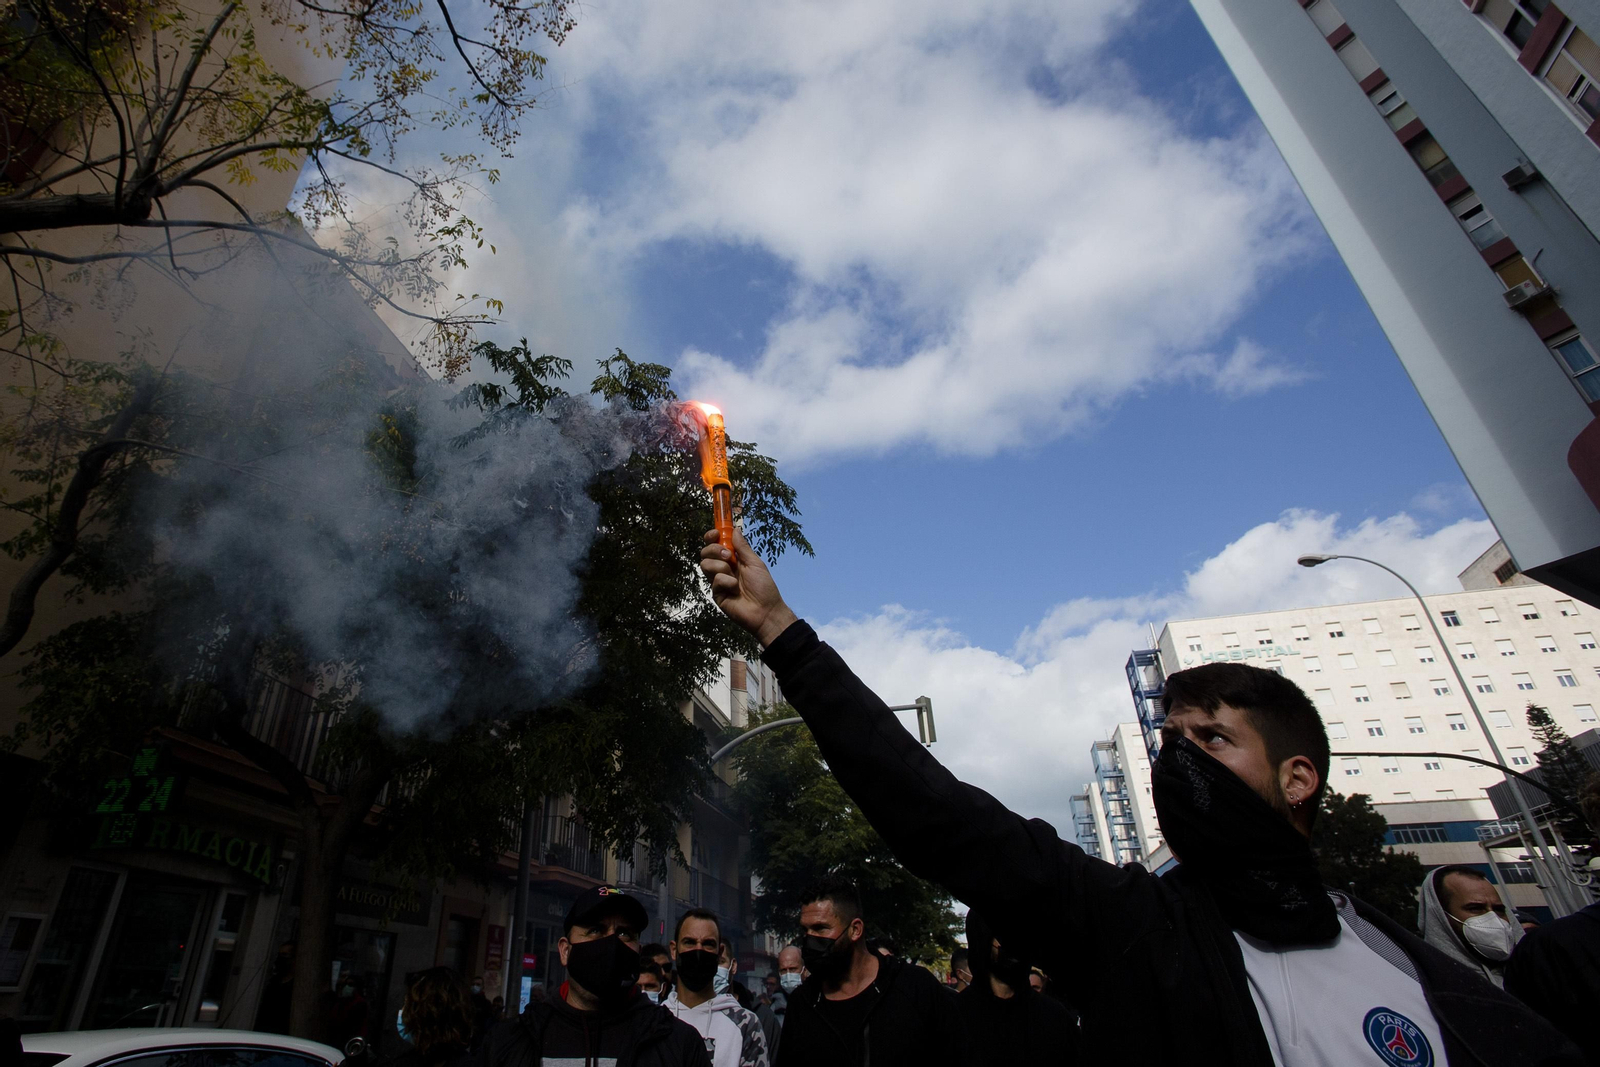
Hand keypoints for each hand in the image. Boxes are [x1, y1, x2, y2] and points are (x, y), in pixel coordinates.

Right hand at [700, 527, 798, 647]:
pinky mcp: (716, 593)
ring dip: (721, 567)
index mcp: (733, 559)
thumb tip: (735, 529)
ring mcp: (718, 581)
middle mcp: (723, 568)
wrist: (765, 611)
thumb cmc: (764, 587)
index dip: (712, 536)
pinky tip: (735, 590)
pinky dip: (726, 582)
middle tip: (728, 556)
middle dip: (714, 550)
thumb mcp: (755, 563)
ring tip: (734, 577)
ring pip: (705, 564)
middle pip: (706, 552)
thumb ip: (743, 547)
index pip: (716, 544)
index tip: (716, 533)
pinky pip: (714, 580)